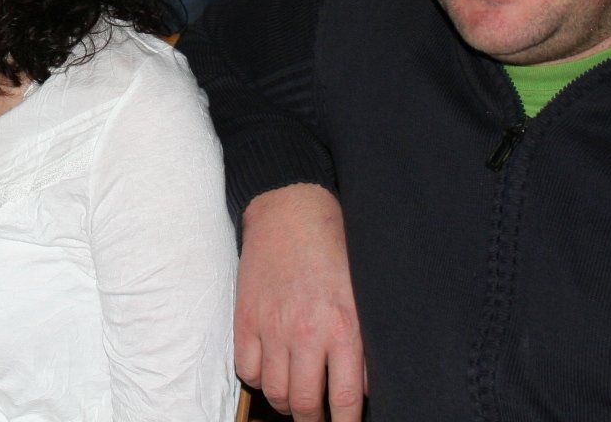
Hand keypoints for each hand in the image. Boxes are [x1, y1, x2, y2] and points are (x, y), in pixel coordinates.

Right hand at [235, 185, 365, 420]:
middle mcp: (305, 333)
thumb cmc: (333, 248)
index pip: (344, 399)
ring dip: (286, 403)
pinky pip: (247, 370)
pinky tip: (271, 370)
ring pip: (274, 392)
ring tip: (295, 398)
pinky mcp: (246, 318)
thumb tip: (362, 387)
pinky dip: (259, 379)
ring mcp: (271, 327)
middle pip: (304, 403)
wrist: (291, 210)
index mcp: (343, 328)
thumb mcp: (363, 295)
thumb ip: (364, 343)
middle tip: (317, 417)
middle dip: (313, 419)